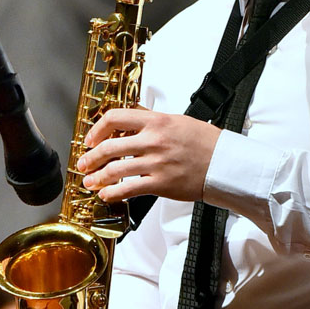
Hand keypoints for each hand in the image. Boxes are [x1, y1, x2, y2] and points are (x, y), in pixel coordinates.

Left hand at [76, 108, 220, 202]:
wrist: (225, 164)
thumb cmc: (206, 143)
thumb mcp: (178, 120)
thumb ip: (152, 118)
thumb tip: (133, 114)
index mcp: (156, 121)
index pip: (115, 118)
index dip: (97, 129)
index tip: (92, 139)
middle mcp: (153, 141)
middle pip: (109, 147)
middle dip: (91, 157)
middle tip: (84, 163)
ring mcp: (156, 163)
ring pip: (114, 170)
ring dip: (96, 177)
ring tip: (89, 181)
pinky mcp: (160, 184)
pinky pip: (128, 189)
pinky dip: (112, 193)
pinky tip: (106, 194)